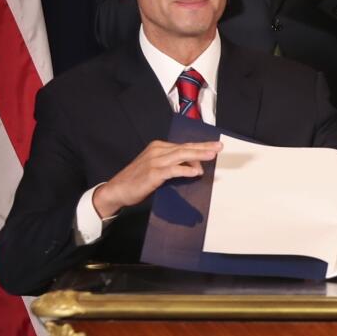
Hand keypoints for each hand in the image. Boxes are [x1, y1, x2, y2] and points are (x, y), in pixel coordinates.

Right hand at [91, 139, 220, 217]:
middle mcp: (157, 151)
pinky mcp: (153, 173)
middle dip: (204, 147)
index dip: (200, 146)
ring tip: (212, 155)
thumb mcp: (156, 168)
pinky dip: (185, 169)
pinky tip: (196, 172)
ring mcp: (154, 161)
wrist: (117, 190)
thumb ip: (173, 165)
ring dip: (198, 155)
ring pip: (181, 155)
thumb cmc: (138, 180)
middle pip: (185, 148)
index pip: (183, 146)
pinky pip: (172, 170)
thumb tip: (194, 167)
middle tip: (219, 147)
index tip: (214, 145)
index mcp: (158, 147)